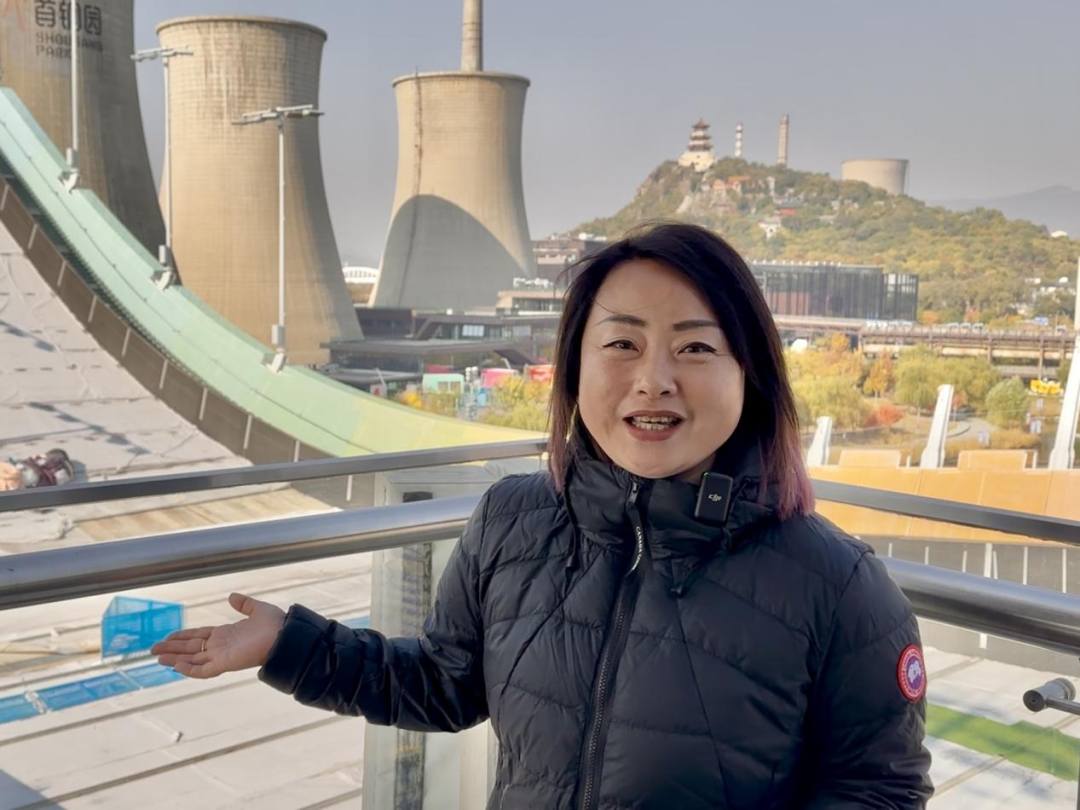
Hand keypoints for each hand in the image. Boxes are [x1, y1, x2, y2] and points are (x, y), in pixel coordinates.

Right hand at [151, 592, 285, 678]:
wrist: (286, 635)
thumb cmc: (275, 624)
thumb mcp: (257, 609)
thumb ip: (243, 604)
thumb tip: (232, 596)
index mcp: (226, 634)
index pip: (199, 636)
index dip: (183, 636)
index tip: (168, 637)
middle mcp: (221, 646)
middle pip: (191, 648)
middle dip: (172, 648)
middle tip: (152, 649)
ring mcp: (222, 656)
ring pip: (192, 660)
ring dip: (175, 659)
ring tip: (157, 657)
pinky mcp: (225, 664)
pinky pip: (203, 670)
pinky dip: (189, 669)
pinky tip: (176, 666)